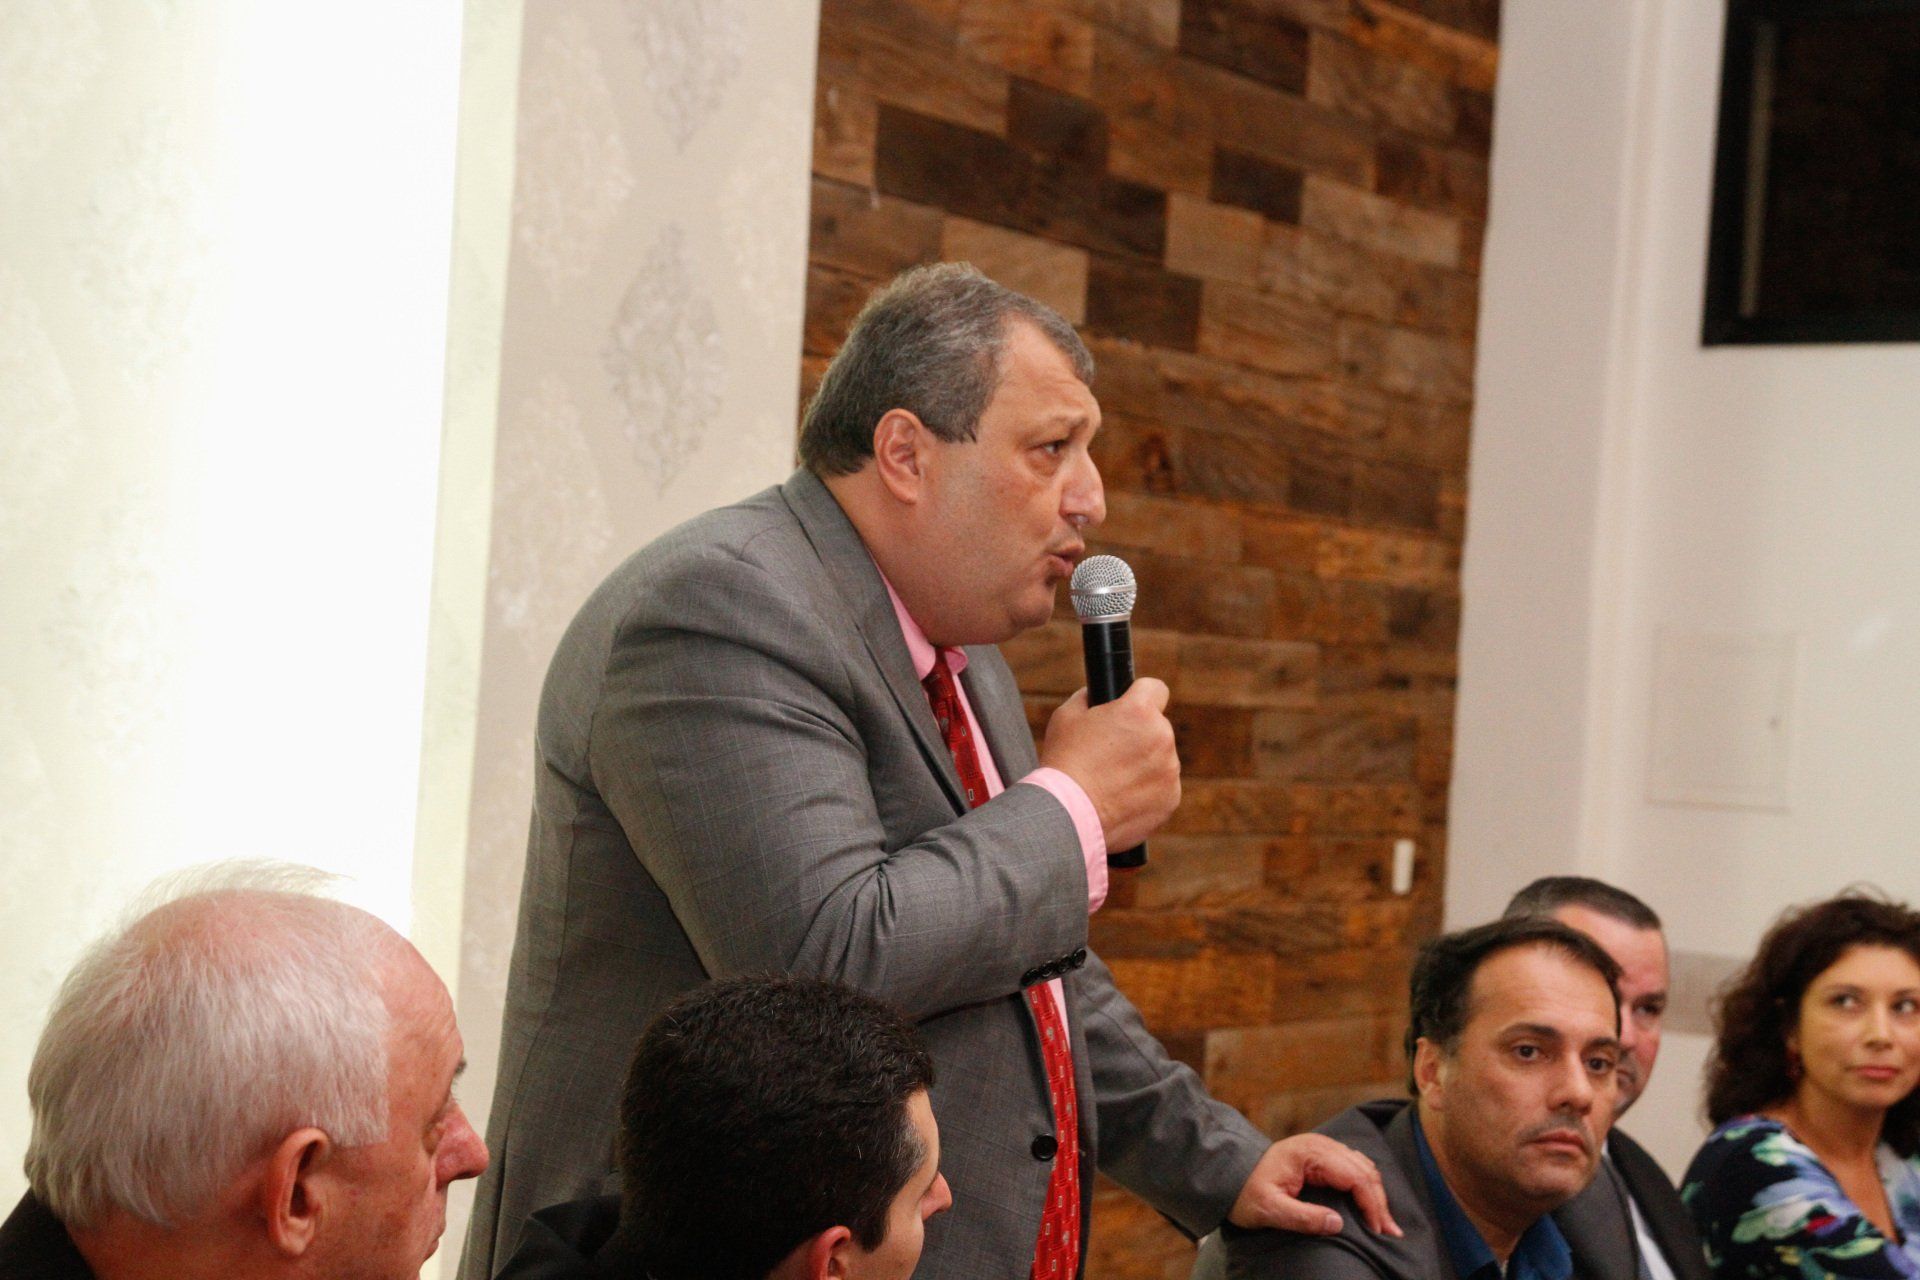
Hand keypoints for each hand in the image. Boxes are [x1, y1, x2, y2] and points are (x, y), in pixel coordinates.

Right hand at [1037, 678, 1179, 851]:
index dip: (1141, 696)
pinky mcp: (1171, 798)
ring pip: (1161, 759)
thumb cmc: (1064, 764)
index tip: (1131, 706)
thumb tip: (1097, 696)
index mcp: (1139, 711)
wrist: (1070, 816)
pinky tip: (1121, 798)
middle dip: (1139, 736)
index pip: (1156, 688)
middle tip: (1110, 753)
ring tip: (1112, 780)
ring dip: (1144, 764)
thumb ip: (1089, 698)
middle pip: (1157, 727)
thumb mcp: (1067, 717)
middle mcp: (1162, 737)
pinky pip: (1163, 788)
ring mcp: (1170, 770)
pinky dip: (1147, 792)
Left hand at [1227, 1135, 1400, 1237]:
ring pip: (1362, 1167)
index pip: (1355, 1175)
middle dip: (1379, 1202)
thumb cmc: (1245, 1192)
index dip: (1371, 1203)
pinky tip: (1369, 1205)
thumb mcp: (1269, 1210)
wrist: (1227, 1174)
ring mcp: (1322, 1148)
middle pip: (1364, 1170)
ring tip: (1384, 1223)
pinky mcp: (1321, 1156)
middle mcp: (1320, 1145)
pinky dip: (1365, 1186)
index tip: (1377, 1230)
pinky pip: (1353, 1167)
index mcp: (1310, 1153)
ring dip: (1375, 1194)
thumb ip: (1303, 1217)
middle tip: (1390, 1232)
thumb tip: (1338, 1224)